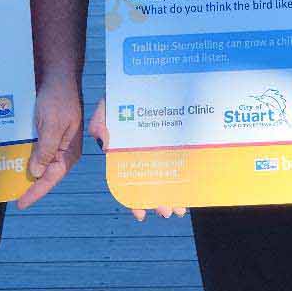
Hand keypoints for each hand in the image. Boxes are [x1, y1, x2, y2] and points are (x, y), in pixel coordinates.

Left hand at [14, 76, 83, 209]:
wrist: (56, 74)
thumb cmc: (59, 97)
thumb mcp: (53, 124)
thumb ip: (46, 150)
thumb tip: (36, 172)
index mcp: (69, 151)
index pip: (51, 178)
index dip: (36, 192)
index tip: (21, 203)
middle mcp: (62, 149)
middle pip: (44, 174)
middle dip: (29, 184)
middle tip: (12, 195)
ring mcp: (53, 141)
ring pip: (37, 162)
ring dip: (24, 169)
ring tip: (8, 181)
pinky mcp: (44, 132)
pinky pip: (33, 149)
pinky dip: (22, 154)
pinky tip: (10, 158)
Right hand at [87, 95, 184, 220]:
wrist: (145, 76)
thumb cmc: (122, 94)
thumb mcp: (107, 105)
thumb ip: (101, 121)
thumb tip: (106, 145)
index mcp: (127, 150)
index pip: (128, 180)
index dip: (133, 198)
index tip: (140, 214)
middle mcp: (144, 152)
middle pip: (150, 182)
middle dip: (158, 200)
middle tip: (166, 212)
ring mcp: (162, 147)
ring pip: (167, 176)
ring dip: (173, 194)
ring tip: (179, 209)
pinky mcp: (178, 139)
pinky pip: (182, 161)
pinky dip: (186, 176)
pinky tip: (191, 189)